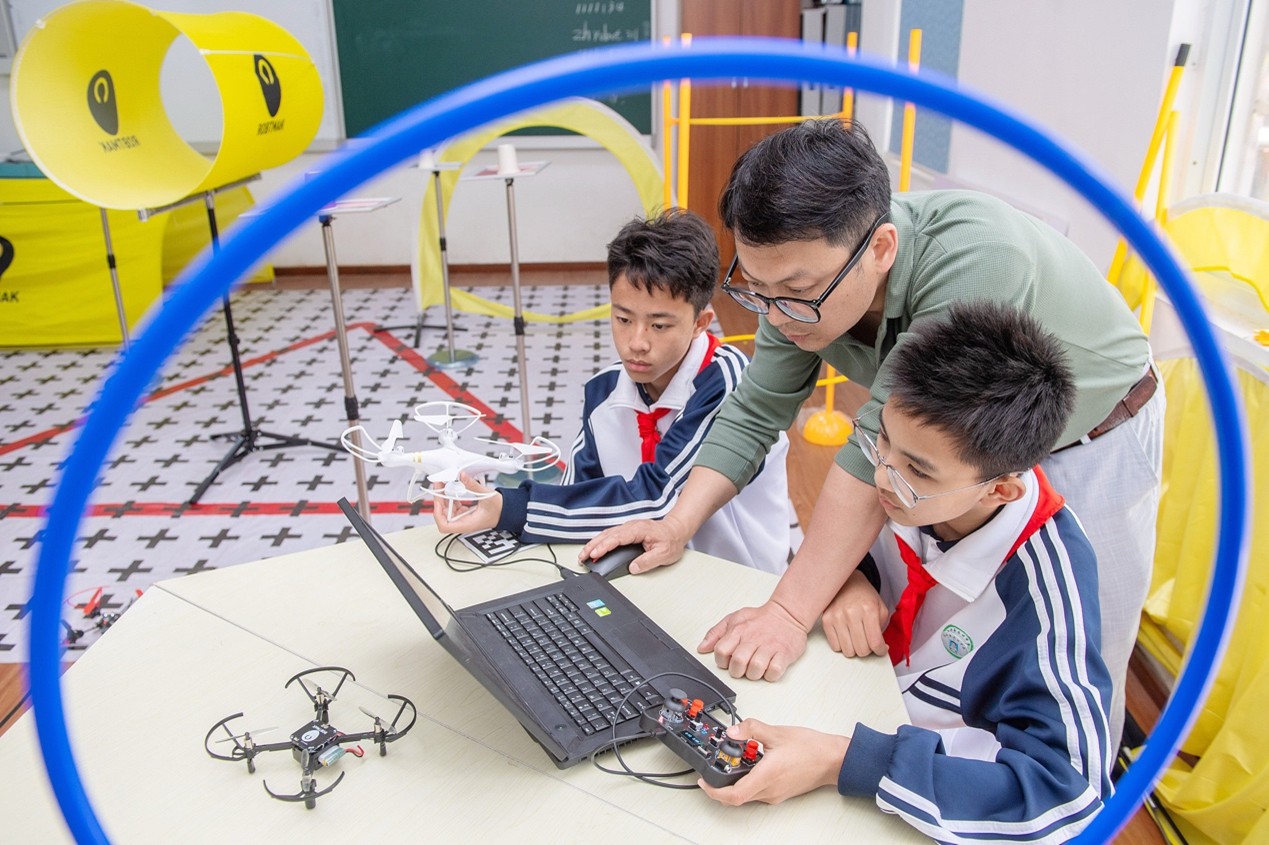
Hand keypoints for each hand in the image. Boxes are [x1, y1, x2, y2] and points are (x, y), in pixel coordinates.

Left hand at [431, 472, 501, 533]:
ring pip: (446, 511)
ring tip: (444, 485)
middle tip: (440, 486)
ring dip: (444, 498)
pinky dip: (450, 498)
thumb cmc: (499, 509)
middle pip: (443, 516)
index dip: (438, 514)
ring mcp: (463, 518)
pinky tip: (453, 490)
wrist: (506, 511)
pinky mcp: (464, 513)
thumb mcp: (486, 495)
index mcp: (467, 524)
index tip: (438, 500)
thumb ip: (473, 485)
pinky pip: (452, 507)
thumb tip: (462, 476)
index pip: (445, 526)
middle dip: (439, 501)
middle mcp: (463, 523)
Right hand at [578, 515, 689, 574]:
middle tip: (582, 557)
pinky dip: (600, 542)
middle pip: (607, 535)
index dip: (604, 546)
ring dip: (594, 544)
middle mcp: (631, 527)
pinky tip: (594, 549)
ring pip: (607, 534)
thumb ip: (647, 561)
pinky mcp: (627, 531)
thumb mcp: (664, 554)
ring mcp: (628, 528)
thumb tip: (633, 568)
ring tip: (583, 555)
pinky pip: (610, 535)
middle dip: (593, 545)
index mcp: (639, 530)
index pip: (617, 538)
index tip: (595, 554)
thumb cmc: (671, 540)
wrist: (677, 530)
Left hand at [697, 601, 808, 680]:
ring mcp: (770, 646)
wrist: (787, 614)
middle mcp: (753, 639)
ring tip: (756, 668)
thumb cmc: (760, 619)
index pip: (721, 651)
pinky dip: (771, 674)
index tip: (727, 660)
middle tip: (742, 667)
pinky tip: (769, 668)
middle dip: (737, 671)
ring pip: (756, 669)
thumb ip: (716, 633)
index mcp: (738, 630)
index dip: (721, 660)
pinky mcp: (785, 654)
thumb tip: (702, 648)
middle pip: (738, 662)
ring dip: (754, 674)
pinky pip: (775, 671)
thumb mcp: (734, 618)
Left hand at [697, 719, 847, 804]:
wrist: (833, 759)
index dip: (713, 791)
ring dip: (735, 782)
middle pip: (736, 797)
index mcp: (766, 776)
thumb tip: (733, 730)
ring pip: (747, 795)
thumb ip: (751, 729)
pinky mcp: (780, 793)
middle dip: (721, 785)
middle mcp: (769, 791)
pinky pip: (757, 792)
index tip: (703, 781)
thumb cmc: (811, 748)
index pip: (733, 795)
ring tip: (734, 761)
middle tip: (714, 768)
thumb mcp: (777, 732)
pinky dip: (748, 780)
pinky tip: (751, 763)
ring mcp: (775, 794)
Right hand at [821, 569, 889, 657]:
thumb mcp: (880, 608)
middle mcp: (852, 613)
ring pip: (848, 651)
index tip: (881, 650)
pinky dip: (842, 646)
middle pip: (861, 650)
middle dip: (868, 650)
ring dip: (855, 649)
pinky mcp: (826, 620)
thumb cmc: (864, 596)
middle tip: (868, 642)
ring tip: (857, 639)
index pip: (875, 642)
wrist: (847, 582)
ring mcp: (837, 617)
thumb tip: (880, 649)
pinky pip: (835, 646)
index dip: (880, 650)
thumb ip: (882, 629)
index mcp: (869, 609)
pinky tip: (847, 637)